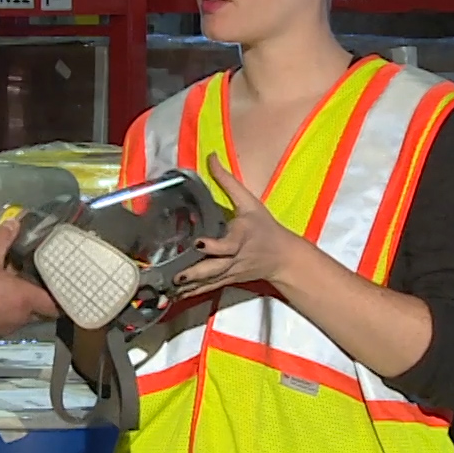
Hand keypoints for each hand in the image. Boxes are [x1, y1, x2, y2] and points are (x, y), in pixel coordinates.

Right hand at [0, 220, 59, 342]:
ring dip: (16, 299)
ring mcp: (1, 329)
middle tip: (31, 272)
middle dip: (36, 292)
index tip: (59, 280)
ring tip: (8, 279)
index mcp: (25, 300)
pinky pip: (0, 319)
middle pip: (38, 308)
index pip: (56, 304)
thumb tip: (15, 223)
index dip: (61, 293)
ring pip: (18, 314)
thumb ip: (2, 237)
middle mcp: (18, 319)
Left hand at [174, 154, 310, 298]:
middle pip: (215, 268)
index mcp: (241, 237)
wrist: (283, 257)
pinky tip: (174, 296)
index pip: (228, 244)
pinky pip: (207, 288)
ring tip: (170, 287)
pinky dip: (191, 293)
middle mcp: (234, 258)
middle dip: (196, 273)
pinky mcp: (226, 281)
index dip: (214, 246)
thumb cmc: (265, 227)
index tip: (199, 244)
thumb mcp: (249, 202)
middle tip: (177, 276)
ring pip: (209, 281)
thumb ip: (227, 181)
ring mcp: (230, 272)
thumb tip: (211, 156)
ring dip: (189, 286)